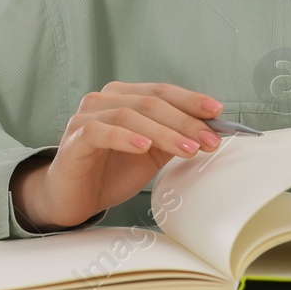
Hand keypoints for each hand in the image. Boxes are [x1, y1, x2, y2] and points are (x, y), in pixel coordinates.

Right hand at [10, 81, 223, 230]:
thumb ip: (173, 138)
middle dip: (185, 122)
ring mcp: (86, 116)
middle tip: (209, 141)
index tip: (217, 112)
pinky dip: (126, 137)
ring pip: (130, 115)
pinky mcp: (75, 138)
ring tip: (187, 149)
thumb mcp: (150, 154)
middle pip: (150, 102)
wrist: (73, 198)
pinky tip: (145, 148)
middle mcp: (104, 100)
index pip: (162, 92)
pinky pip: (101, 131)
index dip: (190, 100)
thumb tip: (210, 131)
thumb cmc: (110, 171)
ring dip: (164, 133)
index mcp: (124, 97)